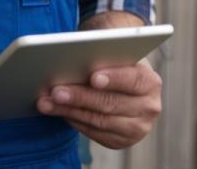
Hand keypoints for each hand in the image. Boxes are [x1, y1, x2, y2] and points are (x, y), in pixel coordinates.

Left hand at [36, 58, 161, 149]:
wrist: (124, 84)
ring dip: (69, 111)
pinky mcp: (121, 140)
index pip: (133, 79)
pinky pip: (93, 132)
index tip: (93, 77)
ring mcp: (136, 128)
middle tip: (56, 91)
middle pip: (110, 103)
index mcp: (150, 82)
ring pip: (98, 121)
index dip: (113, 78)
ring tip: (47, 102)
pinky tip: (58, 111)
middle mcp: (148, 107)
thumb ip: (102, 56)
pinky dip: (74, 120)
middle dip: (80, 97)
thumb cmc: (114, 63)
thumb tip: (73, 59)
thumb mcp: (114, 55)